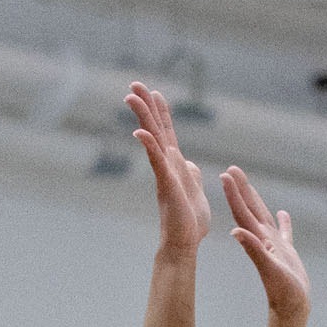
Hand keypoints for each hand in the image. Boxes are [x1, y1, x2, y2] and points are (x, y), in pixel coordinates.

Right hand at [127, 82, 210, 251]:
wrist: (185, 243)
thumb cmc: (189, 221)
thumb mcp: (195, 190)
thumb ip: (191, 174)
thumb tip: (191, 163)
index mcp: (176, 164)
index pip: (167, 132)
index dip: (162, 112)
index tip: (155, 92)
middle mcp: (167, 165)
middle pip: (155, 129)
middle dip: (146, 106)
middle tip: (134, 83)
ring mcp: (165, 174)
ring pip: (153, 140)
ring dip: (143, 118)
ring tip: (131, 97)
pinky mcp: (167, 186)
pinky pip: (157, 163)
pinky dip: (150, 147)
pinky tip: (141, 132)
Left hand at [222, 166, 308, 318]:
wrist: (292, 308)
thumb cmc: (284, 291)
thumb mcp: (269, 269)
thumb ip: (253, 249)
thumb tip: (235, 232)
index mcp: (258, 240)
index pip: (242, 212)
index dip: (233, 194)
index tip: (225, 175)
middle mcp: (264, 239)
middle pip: (250, 209)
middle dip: (241, 189)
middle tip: (232, 169)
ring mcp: (276, 246)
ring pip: (263, 216)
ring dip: (256, 200)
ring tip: (249, 184)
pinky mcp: (287, 253)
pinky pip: (284, 232)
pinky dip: (283, 221)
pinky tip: (282, 213)